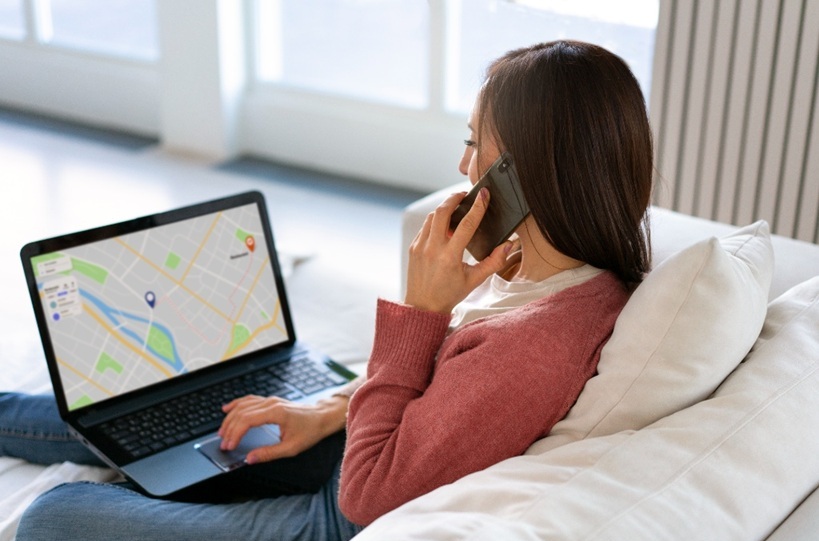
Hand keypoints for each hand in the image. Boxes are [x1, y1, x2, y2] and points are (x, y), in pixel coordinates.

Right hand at [218, 394, 348, 463]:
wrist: (322, 417)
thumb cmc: (310, 431)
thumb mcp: (292, 447)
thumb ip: (269, 453)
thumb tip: (250, 459)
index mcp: (276, 413)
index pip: (247, 420)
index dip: (235, 433)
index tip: (229, 446)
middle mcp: (271, 403)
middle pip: (242, 412)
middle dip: (230, 429)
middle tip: (223, 444)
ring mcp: (270, 400)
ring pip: (243, 405)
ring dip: (230, 418)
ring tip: (222, 432)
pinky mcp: (270, 402)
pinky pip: (249, 400)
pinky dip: (236, 404)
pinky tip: (227, 409)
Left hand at [404, 188, 512, 313]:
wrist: (423, 306)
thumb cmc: (449, 294)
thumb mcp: (475, 280)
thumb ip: (493, 262)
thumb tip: (509, 245)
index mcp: (450, 257)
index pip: (466, 225)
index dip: (477, 207)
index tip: (484, 195)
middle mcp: (432, 249)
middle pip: (442, 212)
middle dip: (454, 198)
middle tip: (465, 195)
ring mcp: (420, 247)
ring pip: (432, 217)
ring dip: (444, 208)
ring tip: (456, 207)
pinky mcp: (413, 247)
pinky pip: (425, 227)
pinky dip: (435, 221)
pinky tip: (444, 224)